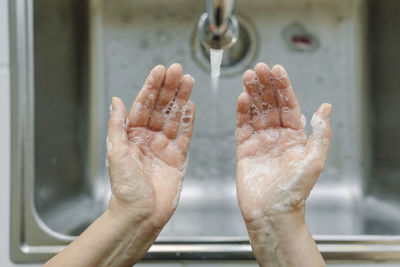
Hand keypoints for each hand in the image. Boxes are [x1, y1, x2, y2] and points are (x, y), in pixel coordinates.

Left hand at [107, 63, 194, 230]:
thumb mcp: (115, 152)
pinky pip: (185, 135)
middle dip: (169, 88)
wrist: (140, 214)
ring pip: (175, 117)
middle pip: (161, 107)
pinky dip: (189, 120)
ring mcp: (164, 146)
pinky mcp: (178, 157)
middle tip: (178, 69)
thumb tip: (115, 101)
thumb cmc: (125, 188)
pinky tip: (191, 105)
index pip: (143, 105)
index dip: (152, 87)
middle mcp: (148, 138)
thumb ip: (117, 125)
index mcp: (132, 135)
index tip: (160, 71)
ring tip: (188, 81)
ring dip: (181, 99)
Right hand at [236, 62, 329, 265]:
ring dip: (252, 93)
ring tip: (248, 76)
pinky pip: (242, 126)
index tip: (277, 70)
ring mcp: (260, 142)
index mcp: (295, 137)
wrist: (271, 212)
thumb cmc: (294, 191)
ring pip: (256, 112)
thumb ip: (320, 132)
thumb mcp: (314, 159)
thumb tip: (326, 107)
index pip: (289, 105)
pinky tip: (242, 98)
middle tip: (259, 67)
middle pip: (271, 104)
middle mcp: (277, 136)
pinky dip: (242, 111)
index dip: (283, 87)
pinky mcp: (244, 149)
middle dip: (265, 85)